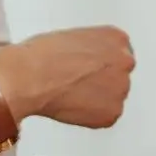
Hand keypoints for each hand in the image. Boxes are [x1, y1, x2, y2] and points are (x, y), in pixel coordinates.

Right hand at [0, 25, 133, 128]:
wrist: (30, 76)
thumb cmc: (41, 55)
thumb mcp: (73, 37)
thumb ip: (91, 49)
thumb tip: (90, 63)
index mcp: (117, 39)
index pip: (119, 54)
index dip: (100, 64)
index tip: (90, 69)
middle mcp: (125, 62)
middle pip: (118, 76)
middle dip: (102, 82)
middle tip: (77, 84)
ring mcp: (121, 89)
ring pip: (112, 97)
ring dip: (97, 99)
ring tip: (70, 95)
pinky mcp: (112, 113)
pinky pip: (105, 118)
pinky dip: (91, 117)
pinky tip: (72, 107)